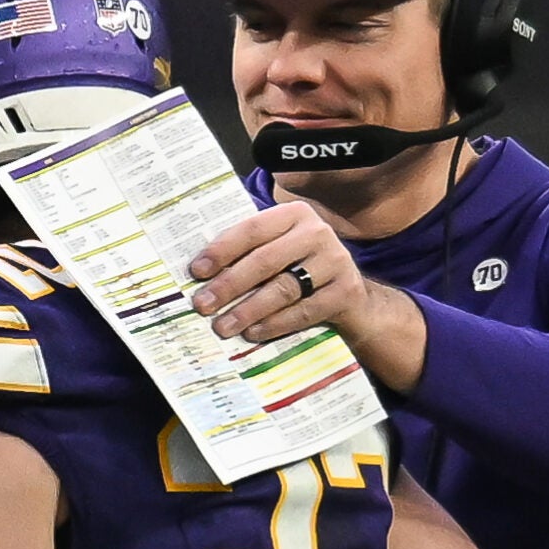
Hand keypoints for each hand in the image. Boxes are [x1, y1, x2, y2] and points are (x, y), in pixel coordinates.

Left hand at [186, 204, 426, 388]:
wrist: (352, 297)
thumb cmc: (301, 271)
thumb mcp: (280, 252)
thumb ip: (248, 254)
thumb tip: (200, 276)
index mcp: (294, 215)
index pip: (251, 230)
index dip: (222, 251)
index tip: (196, 272)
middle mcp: (317, 232)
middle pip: (264, 260)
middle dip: (229, 285)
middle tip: (203, 305)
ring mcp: (335, 261)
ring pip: (283, 288)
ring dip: (248, 309)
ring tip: (223, 326)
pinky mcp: (346, 291)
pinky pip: (304, 311)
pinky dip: (275, 324)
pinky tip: (253, 333)